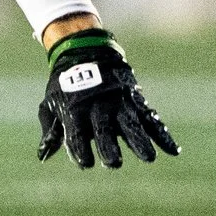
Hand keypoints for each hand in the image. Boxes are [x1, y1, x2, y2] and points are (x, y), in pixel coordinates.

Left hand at [38, 28, 178, 168]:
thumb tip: (42, 156)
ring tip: (148, 157)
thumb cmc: (64, 85)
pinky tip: (173, 150)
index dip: (79, 148)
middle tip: (114, 163)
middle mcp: (98, 106)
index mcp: (74, 109)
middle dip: (108, 146)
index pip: (75, 132)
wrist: (84, 52)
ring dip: (140, 140)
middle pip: (103, 128)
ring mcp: (118, 102)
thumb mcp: (51, 104)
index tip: (84, 164)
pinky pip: (151, 118)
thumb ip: (51, 131)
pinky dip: (162, 134)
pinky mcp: (135, 99)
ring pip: (130, 122)